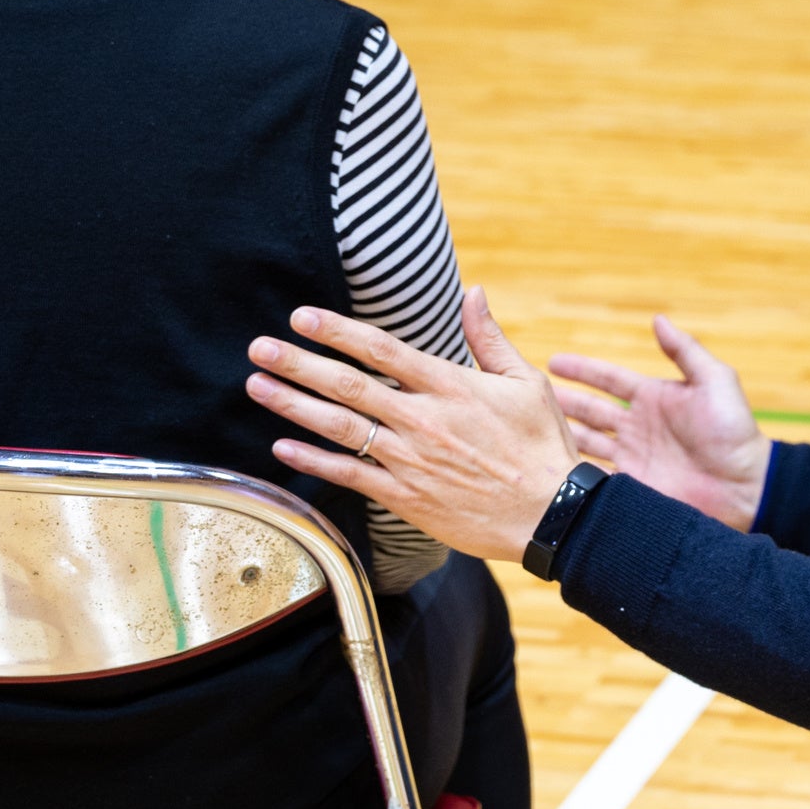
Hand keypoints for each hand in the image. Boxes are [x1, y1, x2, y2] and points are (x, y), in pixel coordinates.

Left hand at [245, 289, 577, 565]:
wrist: (552, 516)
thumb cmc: (542, 446)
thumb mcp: (526, 382)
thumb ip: (489, 337)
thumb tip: (473, 292)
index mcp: (450, 386)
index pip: (381, 349)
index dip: (336, 331)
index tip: (301, 317)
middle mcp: (423, 420)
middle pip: (348, 385)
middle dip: (298, 363)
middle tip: (260, 347)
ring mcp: (410, 460)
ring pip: (341, 428)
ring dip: (294, 406)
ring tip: (258, 386)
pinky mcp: (406, 497)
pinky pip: (350, 475)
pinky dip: (314, 461)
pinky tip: (283, 447)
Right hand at [549, 316, 771, 531]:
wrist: (747, 487)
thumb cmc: (735, 432)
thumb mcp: (715, 381)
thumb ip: (685, 351)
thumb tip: (658, 319)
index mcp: (653, 398)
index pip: (608, 379)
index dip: (581, 370)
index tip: (553, 361)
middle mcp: (637, 427)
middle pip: (589, 411)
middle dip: (559, 401)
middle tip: (526, 393)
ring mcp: (633, 458)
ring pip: (585, 442)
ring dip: (560, 433)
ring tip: (529, 427)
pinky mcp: (633, 487)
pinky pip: (596, 477)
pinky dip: (574, 471)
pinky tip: (550, 465)